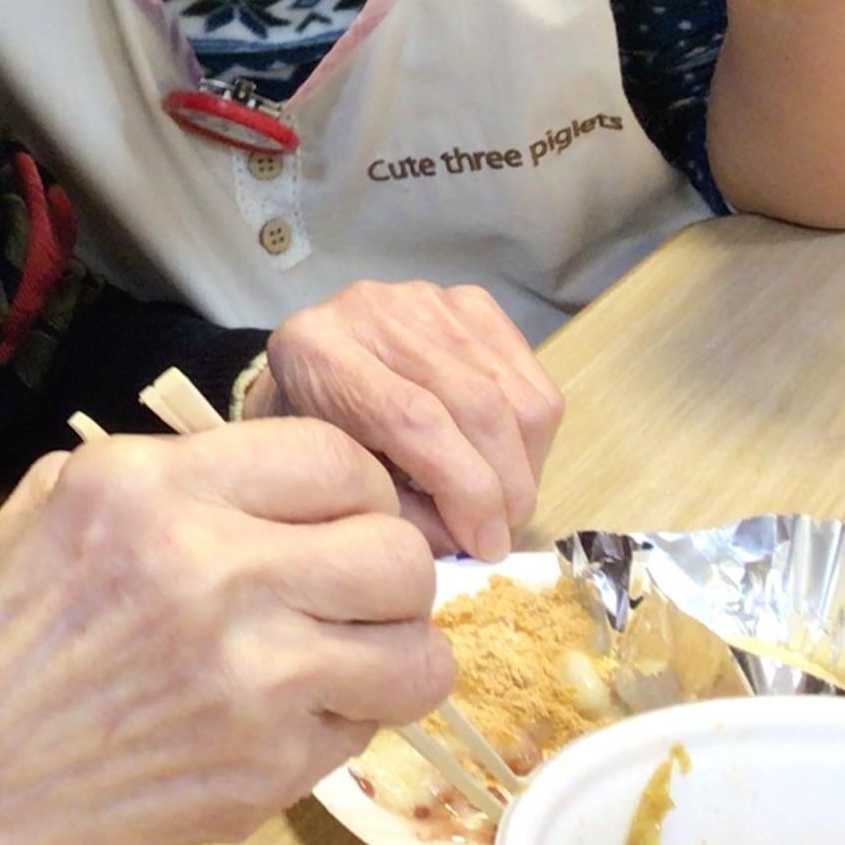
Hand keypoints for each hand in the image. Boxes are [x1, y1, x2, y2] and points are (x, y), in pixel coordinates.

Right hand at [0, 420, 451, 844]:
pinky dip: (338, 721)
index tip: (336, 511)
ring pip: (415, 656)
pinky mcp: (260, 776)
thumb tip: (282, 488)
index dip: (354, 485)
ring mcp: (246, 685)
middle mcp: (212, 575)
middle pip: (396, 555)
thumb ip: (175, 478)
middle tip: (345, 585)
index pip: (335, 457)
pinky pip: (363, 733)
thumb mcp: (53, 501)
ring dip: (388, 652)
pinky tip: (274, 715)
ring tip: (339, 654)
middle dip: (385, 567)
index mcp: (150, 491)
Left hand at [246, 281, 563, 561]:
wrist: (311, 370)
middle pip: (477, 402)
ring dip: (525, 466)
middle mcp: (371, 311)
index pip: (416, 419)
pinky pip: (533, 378)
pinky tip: (506, 463)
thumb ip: (400, 513)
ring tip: (504, 505)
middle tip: (502, 536)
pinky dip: (533, 435)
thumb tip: (473, 542)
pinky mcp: (470, 302)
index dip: (466, 490)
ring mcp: (426, 298)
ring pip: (516, 393)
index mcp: (317, 351)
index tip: (486, 546)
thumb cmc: (318, 437)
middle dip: (505, 486)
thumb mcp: (337, 480)